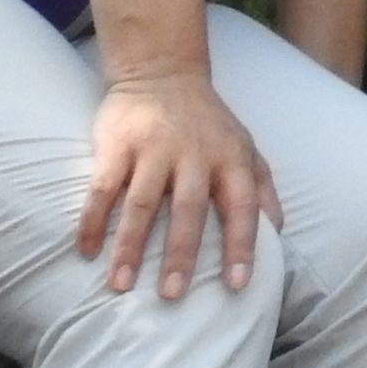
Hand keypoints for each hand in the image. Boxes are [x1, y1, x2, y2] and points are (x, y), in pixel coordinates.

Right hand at [77, 72, 282, 300]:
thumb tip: (280, 231)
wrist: (163, 71)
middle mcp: (194, 154)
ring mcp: (153, 148)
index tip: (237, 283)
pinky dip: (92, 220)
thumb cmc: (209, 123)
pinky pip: (102, 188)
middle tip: (172, 295)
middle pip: (188, 209)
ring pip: (141, 203)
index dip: (242, 244)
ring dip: (129, 246)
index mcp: (229, 158)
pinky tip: (86, 252)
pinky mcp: (117, 144)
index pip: (242, 205)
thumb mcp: (245, 147)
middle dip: (180, 254)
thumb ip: (263, 187)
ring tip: (120, 286)